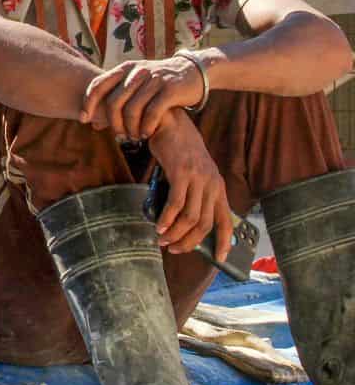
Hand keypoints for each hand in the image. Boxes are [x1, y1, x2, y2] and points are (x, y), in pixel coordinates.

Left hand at [80, 55, 205, 141]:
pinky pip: (152, 112)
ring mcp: (154, 79)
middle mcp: (137, 72)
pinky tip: (146, 134)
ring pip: (132, 109)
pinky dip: (146, 127)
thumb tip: (93, 124)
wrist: (193, 72)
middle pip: (114, 102)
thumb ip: (116, 101)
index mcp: (125, 69)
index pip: (98, 85)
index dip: (87, 103)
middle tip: (119, 135)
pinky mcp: (170, 89)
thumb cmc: (158, 84)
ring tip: (134, 137)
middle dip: (113, 123)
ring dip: (131, 128)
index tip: (84, 119)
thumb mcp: (135, 86)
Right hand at [148, 109, 231, 259]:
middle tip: (173, 248)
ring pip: (190, 218)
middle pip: (205, 224)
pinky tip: (158, 225)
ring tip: (162, 239)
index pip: (226, 221)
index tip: (221, 259)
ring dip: (175, 233)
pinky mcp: (181, 174)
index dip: (225, 243)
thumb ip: (193, 195)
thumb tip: (181, 223)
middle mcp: (212, 184)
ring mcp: (198, 179)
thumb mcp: (193, 174)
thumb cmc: (179, 151)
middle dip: (189, 242)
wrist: (170, 124)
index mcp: (218, 187)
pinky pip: (175, 204)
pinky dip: (166, 219)